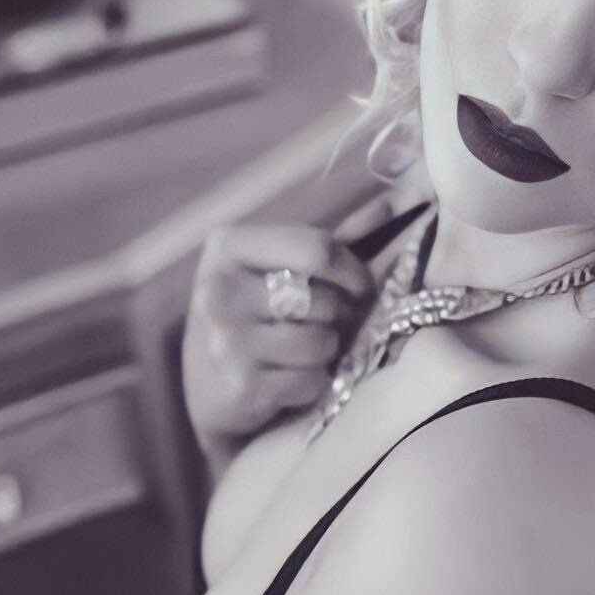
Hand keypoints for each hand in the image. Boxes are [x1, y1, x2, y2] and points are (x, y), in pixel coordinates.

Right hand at [183, 200, 392, 447]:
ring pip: (321, 342)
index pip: (316, 247)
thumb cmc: (252, 320)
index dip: (353, 271)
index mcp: (228, 246)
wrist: (202, 391)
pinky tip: (288, 380)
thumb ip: (332, 241)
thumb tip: (391, 203)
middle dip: (336, 317)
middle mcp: (218, 289)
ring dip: (325, 352)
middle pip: (322, 299)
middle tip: (321, 326)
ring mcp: (225, 340)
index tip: (361, 287)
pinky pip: (310, 380)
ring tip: (301, 353)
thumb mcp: (276, 270)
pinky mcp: (239, 386)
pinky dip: (312, 383)